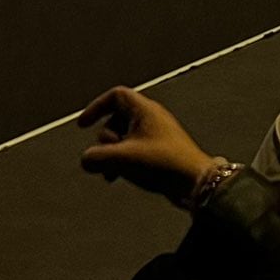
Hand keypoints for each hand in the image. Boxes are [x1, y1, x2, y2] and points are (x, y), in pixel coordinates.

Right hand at [76, 86, 213, 202]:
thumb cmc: (164, 164)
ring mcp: (156, 135)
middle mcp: (151, 118)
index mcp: (145, 110)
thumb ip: (96, 157)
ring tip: (111, 173)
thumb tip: (86, 160)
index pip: (116, 96)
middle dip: (104, 140)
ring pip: (123, 138)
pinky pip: (133, 150)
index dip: (96, 107)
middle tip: (108, 156)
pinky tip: (118, 177)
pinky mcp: (160, 152)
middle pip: (115, 120)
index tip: (83, 125)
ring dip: (111, 154)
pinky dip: (122, 161)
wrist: (196, 183)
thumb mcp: (122, 159)